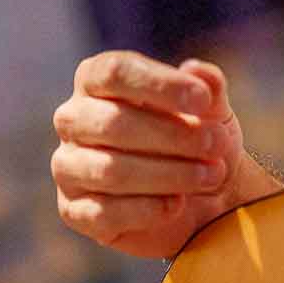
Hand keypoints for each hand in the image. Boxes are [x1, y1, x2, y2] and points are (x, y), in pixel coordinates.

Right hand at [51, 52, 281, 258]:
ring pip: (109, 171)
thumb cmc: (199, 135)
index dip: (160, 85)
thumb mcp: (213, 109)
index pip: (115, 72)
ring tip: (211, 175)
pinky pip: (103, 213)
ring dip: (168, 174)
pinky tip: (179, 204)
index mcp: (97, 79)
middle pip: (112, 122)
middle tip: (215, 144)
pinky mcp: (74, 211)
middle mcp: (74, 119)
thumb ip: (209, 86)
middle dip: (172, 135)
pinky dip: (149, 210)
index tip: (203, 101)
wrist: (203, 193)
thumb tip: (194, 69)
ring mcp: (68, 166)